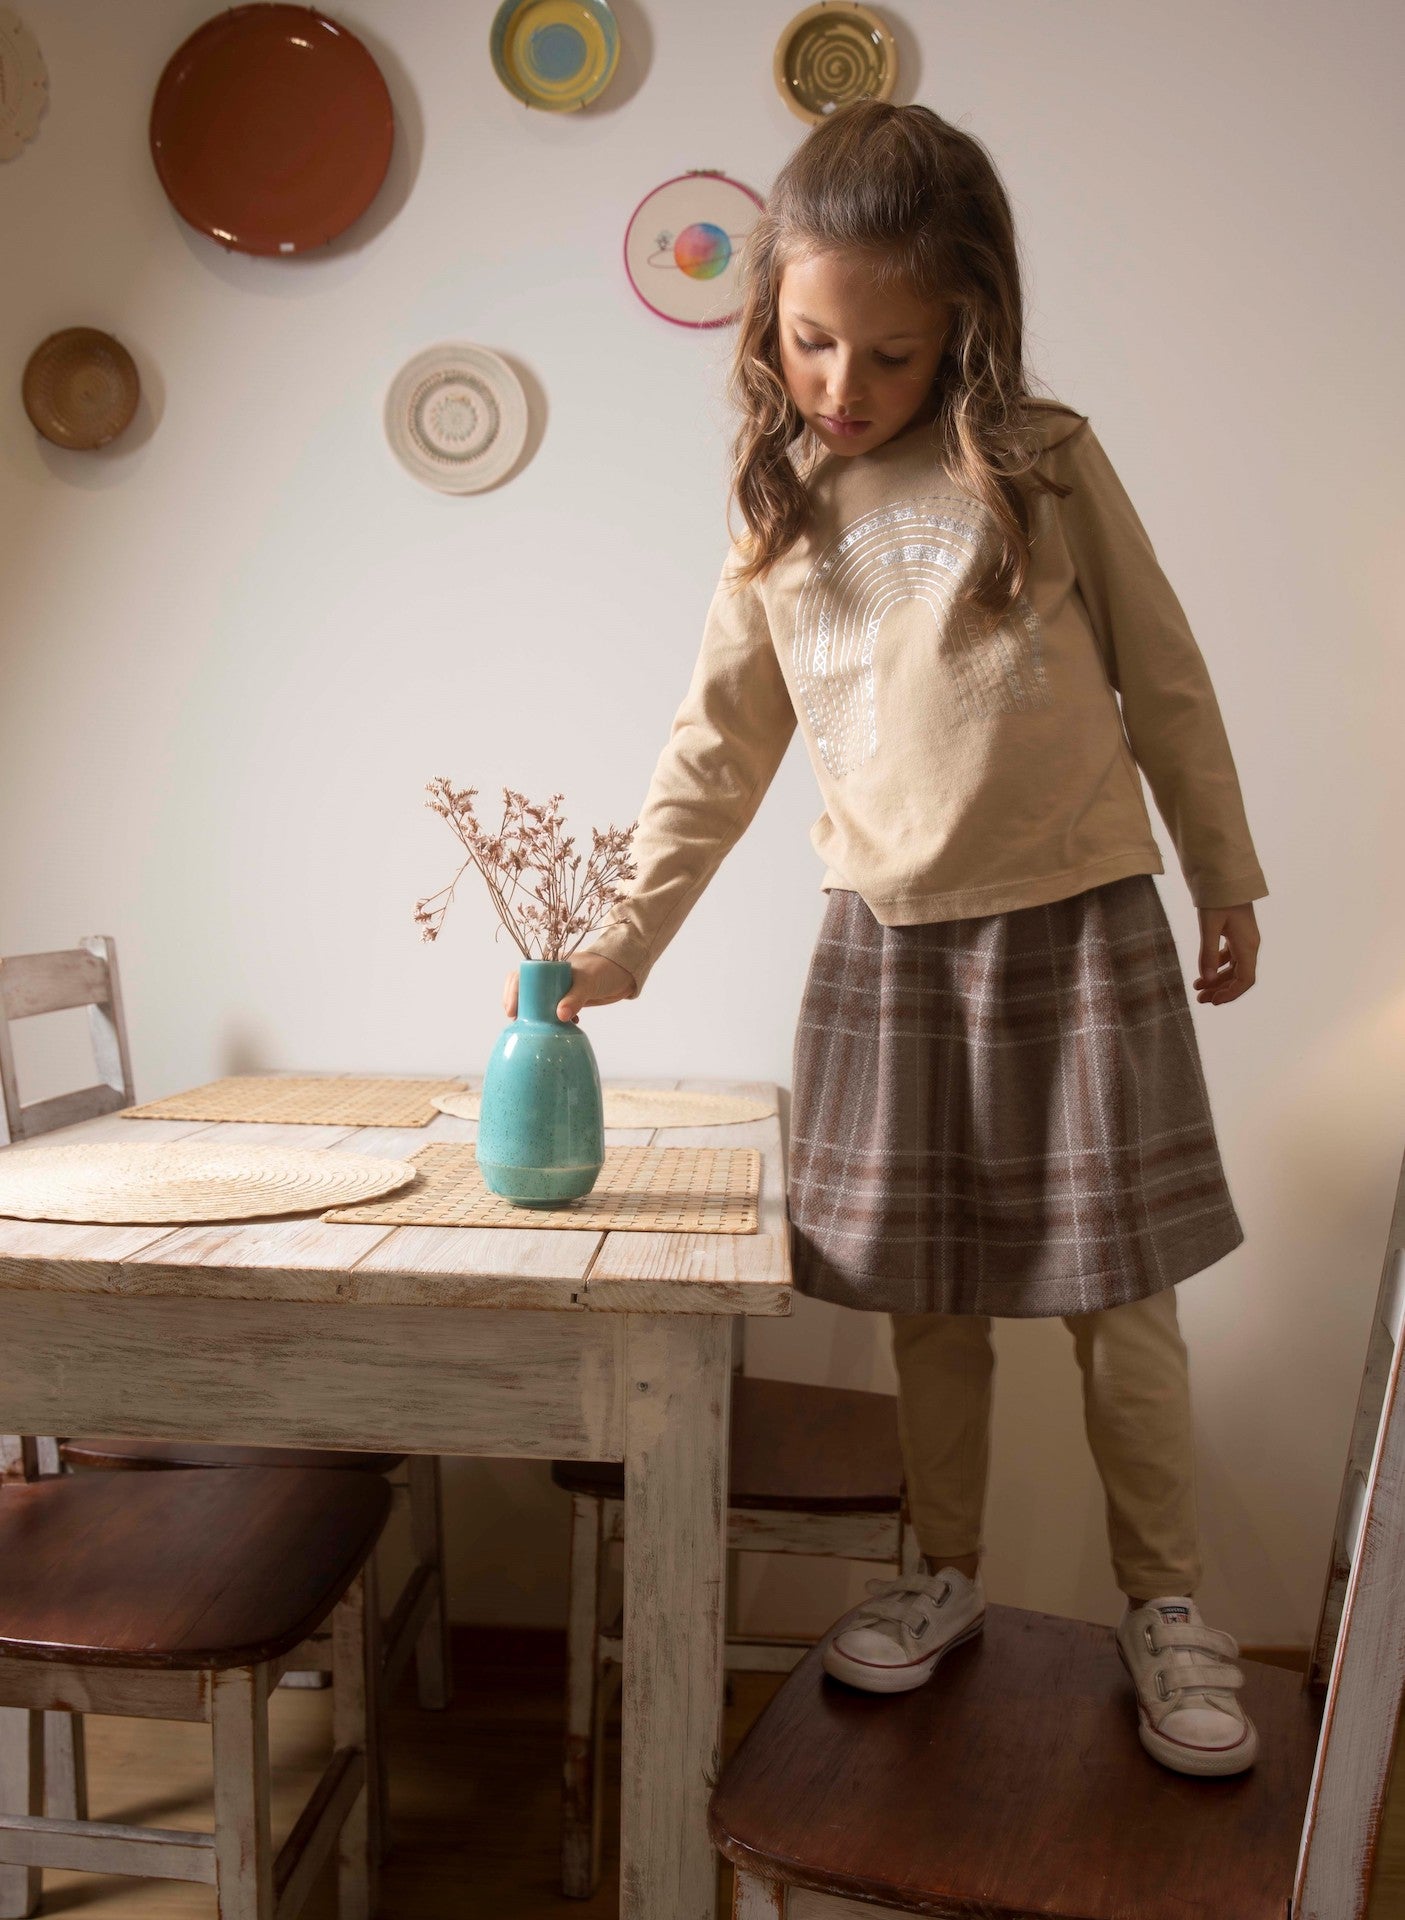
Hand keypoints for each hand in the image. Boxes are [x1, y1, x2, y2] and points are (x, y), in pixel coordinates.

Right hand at [502, 951, 637, 1023]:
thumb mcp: (588, 982)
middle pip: (524, 992)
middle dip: (520, 1008)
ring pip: (538, 1004)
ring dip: (537, 1017)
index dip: (512, 992)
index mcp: (547, 966)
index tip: (512, 1012)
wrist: (624, 971)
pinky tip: (565, 1028)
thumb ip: (576, 998)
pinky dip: (555, 1021)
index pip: (520, 976)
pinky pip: (554, 1011)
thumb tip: (560, 1016)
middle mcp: (549, 977)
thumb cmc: (604, 969)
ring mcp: (558, 989)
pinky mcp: (569, 1000)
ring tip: (539, 1030)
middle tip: (519, 1025)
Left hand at [1193, 904, 1258, 1004]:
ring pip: (1233, 967)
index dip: (1230, 994)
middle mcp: (1249, 945)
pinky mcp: (1236, 933)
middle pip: (1239, 976)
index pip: (1245, 980)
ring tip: (1197, 988)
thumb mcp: (1209, 925)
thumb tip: (1205, 979)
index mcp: (1247, 945)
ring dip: (1217, 979)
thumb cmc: (1218, 899)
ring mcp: (1244, 939)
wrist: (1226, 876)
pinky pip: (1229, 956)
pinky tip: (1203, 971)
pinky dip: (1216, 965)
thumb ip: (1207, 952)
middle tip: (1199, 999)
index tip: (1213, 1002)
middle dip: (1220, 990)